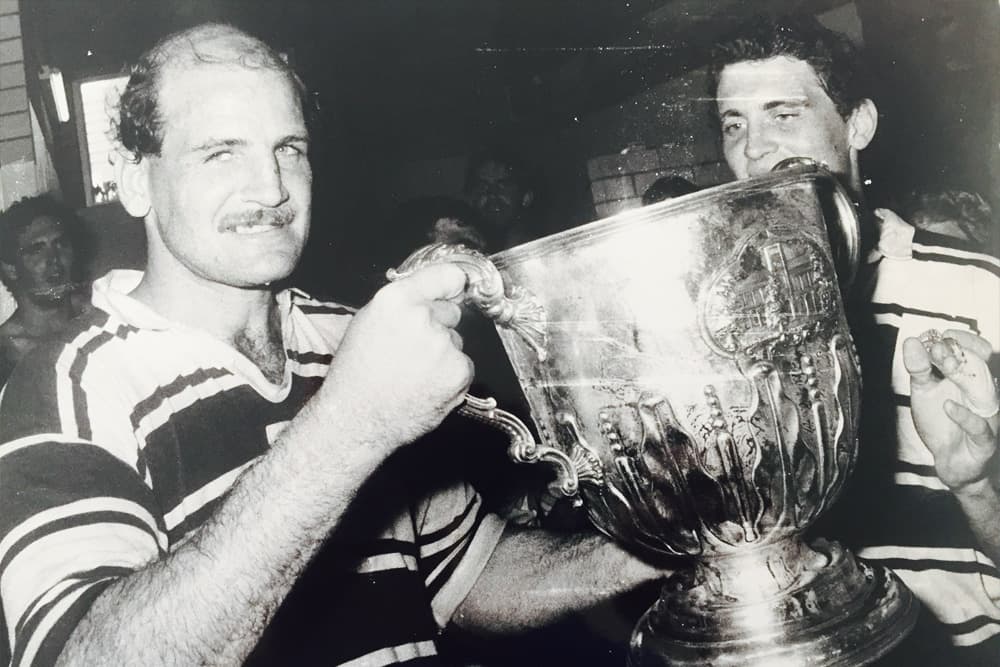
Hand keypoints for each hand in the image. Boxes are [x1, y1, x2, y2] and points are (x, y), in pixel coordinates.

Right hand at [321, 263, 473, 449]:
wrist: (357, 420)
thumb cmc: (356, 375)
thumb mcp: (367, 324)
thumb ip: (401, 305)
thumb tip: (431, 296)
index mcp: (395, 300)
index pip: (444, 275)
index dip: (452, 283)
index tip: (457, 287)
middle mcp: (422, 317)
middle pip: (450, 312)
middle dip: (438, 327)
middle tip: (411, 351)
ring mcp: (444, 344)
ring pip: (455, 342)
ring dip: (442, 355)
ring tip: (412, 374)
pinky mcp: (459, 371)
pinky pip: (463, 366)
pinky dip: (450, 377)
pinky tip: (425, 387)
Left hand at [903, 329, 998, 492]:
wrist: (948, 461)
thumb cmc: (940, 421)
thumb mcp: (924, 391)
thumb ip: (918, 368)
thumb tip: (912, 341)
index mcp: (973, 379)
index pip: (977, 349)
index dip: (958, 340)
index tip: (933, 338)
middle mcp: (984, 395)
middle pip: (980, 366)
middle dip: (959, 353)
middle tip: (936, 348)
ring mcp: (987, 417)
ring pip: (985, 392)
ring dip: (963, 377)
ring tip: (943, 367)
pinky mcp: (984, 441)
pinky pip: (980, 427)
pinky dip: (964, 416)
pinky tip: (947, 405)